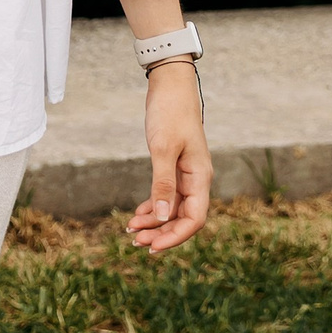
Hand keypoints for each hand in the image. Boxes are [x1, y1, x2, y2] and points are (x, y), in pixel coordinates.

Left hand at [127, 61, 210, 254]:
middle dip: (161, 232)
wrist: (171, 86)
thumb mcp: (162, 149)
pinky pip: (166, 195)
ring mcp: (186, 174)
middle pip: (183, 218)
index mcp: (200, 178)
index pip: (194, 219)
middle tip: (135, 242)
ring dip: (154, 222)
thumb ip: (163, 183)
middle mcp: (196, 180)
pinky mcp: (175, 167)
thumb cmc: (169, 113)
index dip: (175, 236)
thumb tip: (162, 217)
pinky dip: (153, 206)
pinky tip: (137, 215)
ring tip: (131, 231)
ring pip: (172, 208)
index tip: (152, 246)